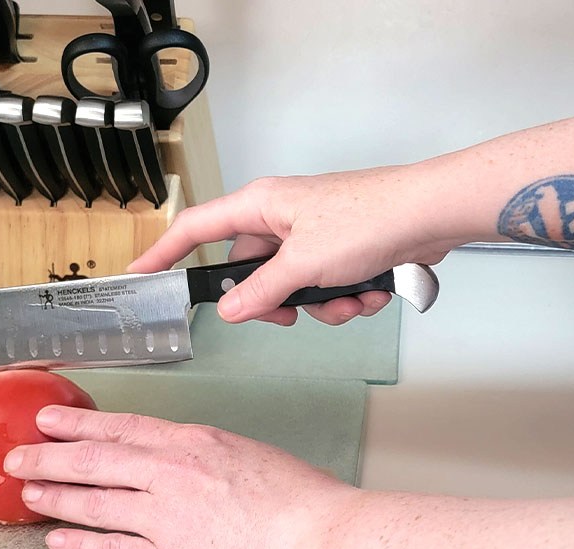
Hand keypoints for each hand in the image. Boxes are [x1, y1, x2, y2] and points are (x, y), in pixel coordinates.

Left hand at [2, 406, 354, 548]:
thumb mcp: (247, 455)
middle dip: (48, 457)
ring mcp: (165, 518)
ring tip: (29, 495)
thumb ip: (205, 455)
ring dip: (55, 498)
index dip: (77, 424)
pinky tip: (59, 541)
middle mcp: (171, 474)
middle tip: (18, 456)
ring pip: (93, 502)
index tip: (50, 421)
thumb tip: (182, 459)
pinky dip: (80, 546)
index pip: (120, 427)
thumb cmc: (301, 503)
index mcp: (193, 442)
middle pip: (94, 460)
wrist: (319, 543)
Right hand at [129, 167, 457, 325]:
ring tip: (351, 299)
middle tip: (290, 316)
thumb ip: (261, 292)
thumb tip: (229, 310)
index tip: (141, 274)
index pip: (196, 229)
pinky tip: (373, 292)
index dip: (165, 252)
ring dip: (323, 306)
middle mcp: (283, 217)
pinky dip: (348, 298)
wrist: (433, 214)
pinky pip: (327, 287)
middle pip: (252, 272)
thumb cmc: (370, 219)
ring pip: (294, 287)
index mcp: (261, 206)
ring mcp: (314, 234)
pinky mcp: (343, 249)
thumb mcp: (303, 264)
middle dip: (277, 303)